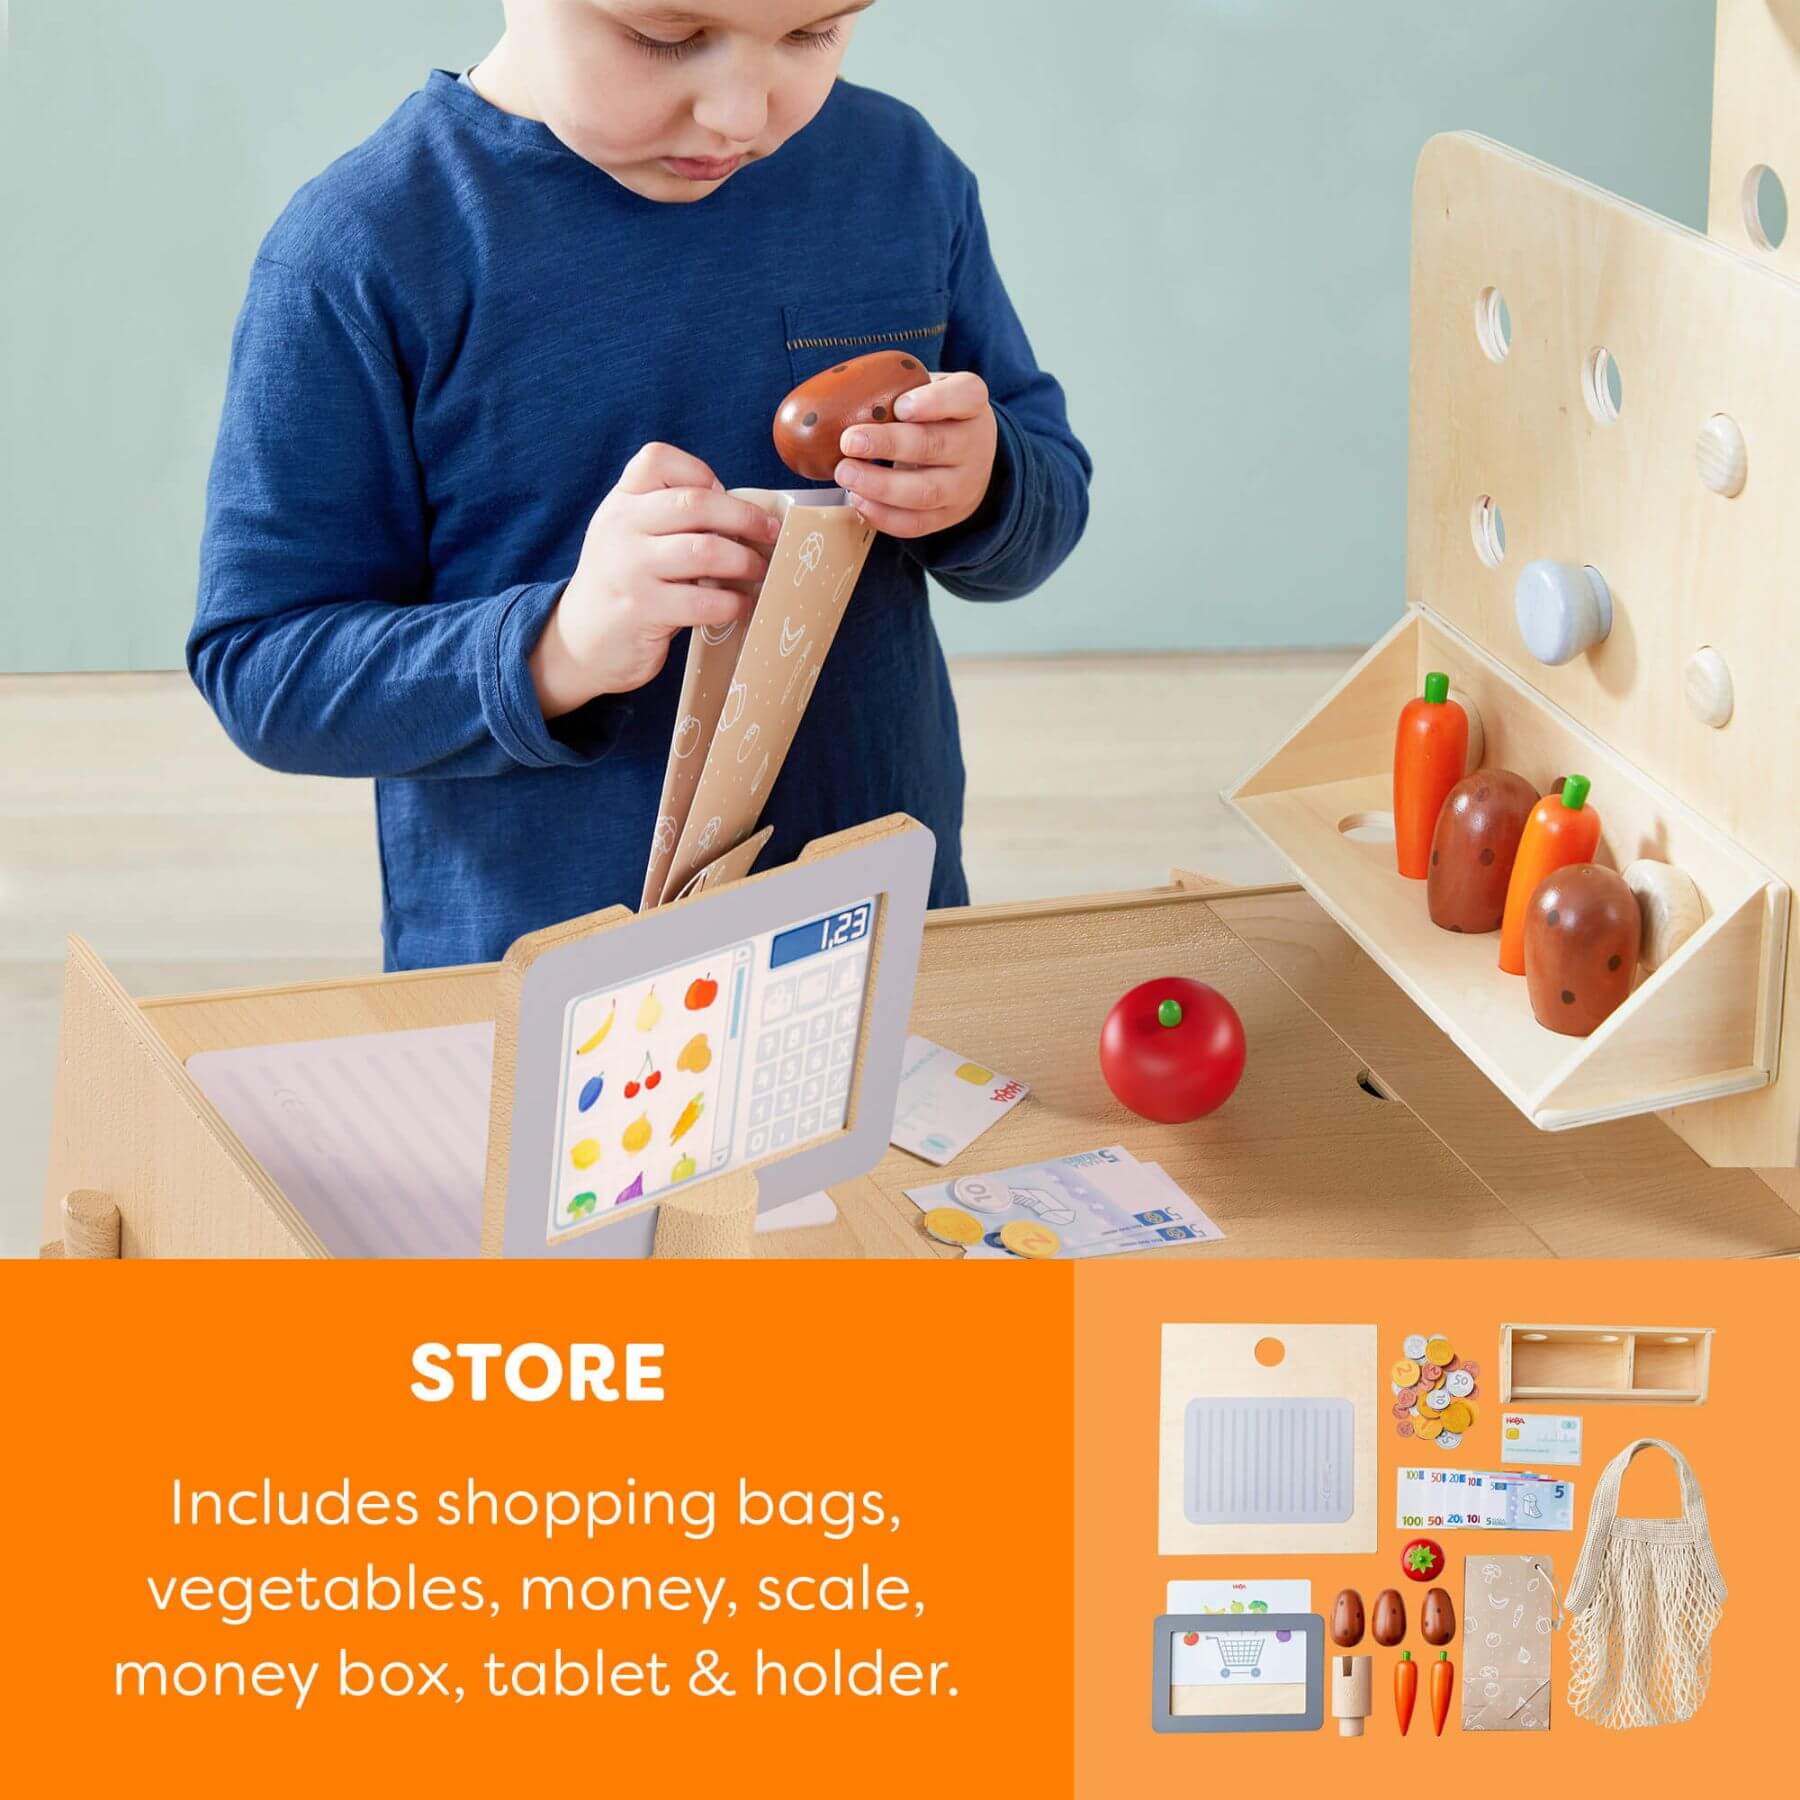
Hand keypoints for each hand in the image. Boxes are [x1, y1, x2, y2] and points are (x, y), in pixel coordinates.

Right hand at [531, 442, 781, 716]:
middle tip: (770, 534)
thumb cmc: (625, 584)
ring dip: (744, 562)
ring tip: (759, 572)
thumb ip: (670, 517)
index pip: (657, 459)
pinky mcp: (641, 610)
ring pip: (704, 551)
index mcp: (620, 502)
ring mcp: (628, 569)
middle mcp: (619, 527)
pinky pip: (702, 601)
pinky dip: (732, 603)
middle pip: (694, 503)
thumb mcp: (631, 536)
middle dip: (744, 517)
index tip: (723, 494)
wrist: (580, 642)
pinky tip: (740, 605)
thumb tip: (745, 514)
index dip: (700, 471)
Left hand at [832, 370, 997, 538]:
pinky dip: (883, 515)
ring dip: (880, 486)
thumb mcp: (926, 390)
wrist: (967, 460)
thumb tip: (837, 398)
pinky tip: (858, 499)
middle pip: (934, 446)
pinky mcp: (948, 516)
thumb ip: (897, 387)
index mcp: (971, 405)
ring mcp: (964, 486)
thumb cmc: (934, 417)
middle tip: (849, 441)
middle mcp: (974, 445)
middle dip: (888, 445)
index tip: (900, 406)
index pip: (966, 396)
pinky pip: (916, 523)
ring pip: (925, 491)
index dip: (934, 402)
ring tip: (845, 473)